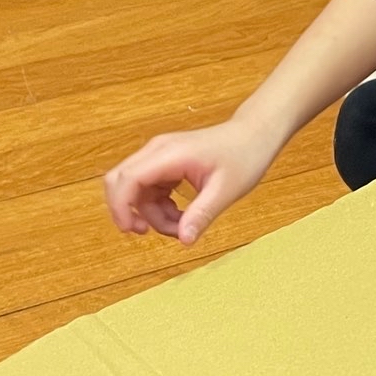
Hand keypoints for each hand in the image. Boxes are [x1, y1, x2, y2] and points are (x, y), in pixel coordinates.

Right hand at [101, 118, 281, 244]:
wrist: (254, 135)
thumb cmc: (244, 156)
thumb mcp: (226, 190)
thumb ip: (201, 215)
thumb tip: (184, 240)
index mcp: (168, 154)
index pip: (127, 179)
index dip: (120, 207)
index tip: (131, 231)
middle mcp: (157, 151)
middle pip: (121, 182)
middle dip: (130, 212)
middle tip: (149, 232)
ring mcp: (159, 156)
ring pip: (136, 191)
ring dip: (152, 214)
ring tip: (183, 224)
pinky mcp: (165, 164)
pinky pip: (149, 189)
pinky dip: (159, 207)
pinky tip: (182, 215)